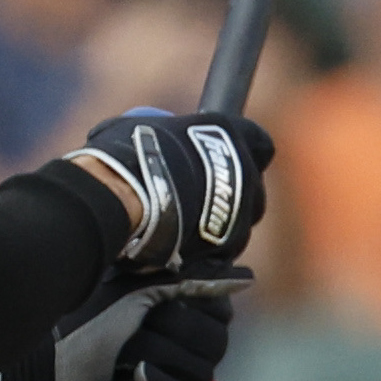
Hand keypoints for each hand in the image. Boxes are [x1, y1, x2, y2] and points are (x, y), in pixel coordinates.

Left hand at [0, 271, 242, 380]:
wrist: (33, 379)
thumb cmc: (73, 330)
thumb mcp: (128, 294)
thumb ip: (182, 280)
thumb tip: (241, 271)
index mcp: (173, 319)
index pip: (220, 312)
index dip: (197, 305)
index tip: (162, 301)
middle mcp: (178, 354)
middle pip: (215, 342)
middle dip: (173, 329)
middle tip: (133, 329)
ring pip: (204, 374)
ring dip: (160, 358)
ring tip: (122, 358)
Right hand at [67, 110, 271, 270]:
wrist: (120, 199)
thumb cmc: (126, 155)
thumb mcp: (141, 128)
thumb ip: (161, 135)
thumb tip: (143, 136)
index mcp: (231, 136)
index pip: (260, 142)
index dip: (246, 151)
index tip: (225, 158)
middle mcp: (245, 174)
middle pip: (253, 188)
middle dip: (234, 195)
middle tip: (202, 196)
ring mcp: (240, 214)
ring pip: (240, 224)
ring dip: (220, 225)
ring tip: (186, 227)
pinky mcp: (226, 248)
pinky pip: (222, 251)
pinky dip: (206, 251)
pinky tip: (181, 248)